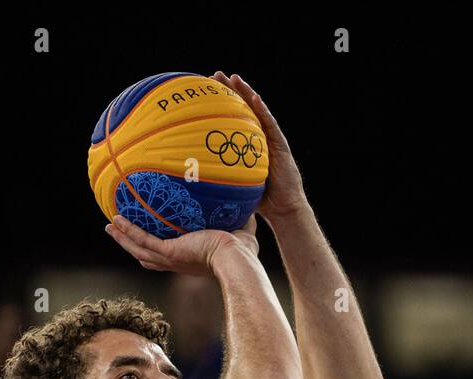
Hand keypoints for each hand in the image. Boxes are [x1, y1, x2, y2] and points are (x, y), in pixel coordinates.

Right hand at [105, 213, 256, 276]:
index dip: (155, 249)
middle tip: (117, 232)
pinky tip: (117, 219)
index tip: (147, 239)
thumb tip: (248, 205)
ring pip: (138, 249)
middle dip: (130, 245)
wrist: (236, 259)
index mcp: (189, 260)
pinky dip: (128, 231)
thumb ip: (241, 220)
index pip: (166, 256)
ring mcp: (170, 258)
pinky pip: (142, 240)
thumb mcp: (241, 233)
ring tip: (109, 226)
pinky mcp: (169, 251)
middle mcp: (176, 262)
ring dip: (122, 238)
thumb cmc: (242, 252)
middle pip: (145, 256)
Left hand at [214, 71, 307, 221]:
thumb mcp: (232, 185)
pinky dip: (263, 110)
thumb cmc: (258, 200)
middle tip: (213, 75)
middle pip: (242, 108)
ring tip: (233, 77)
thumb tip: (189, 183)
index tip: (203, 92)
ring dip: (245, 92)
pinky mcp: (280, 144)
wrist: (283, 208)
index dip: (218, 105)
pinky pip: (271, 124)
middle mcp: (258, 138)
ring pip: (256, 110)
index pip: (230, 120)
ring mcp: (270, 139)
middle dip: (229, 90)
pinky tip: (255, 97)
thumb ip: (217, 178)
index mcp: (245, 144)